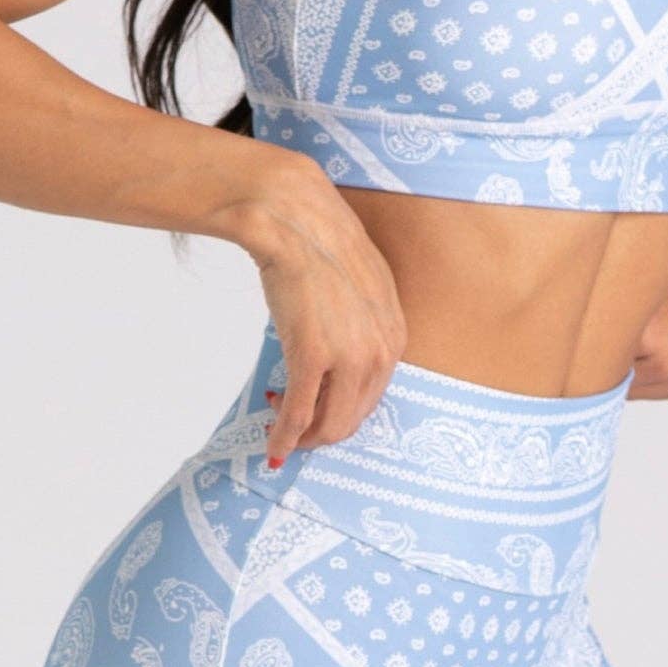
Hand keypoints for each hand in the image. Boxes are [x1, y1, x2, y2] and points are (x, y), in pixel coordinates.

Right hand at [236, 161, 409, 464]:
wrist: (296, 219)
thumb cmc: (320, 245)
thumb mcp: (362, 290)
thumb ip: (361, 326)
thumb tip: (340, 350)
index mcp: (395, 337)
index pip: (372, 397)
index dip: (341, 410)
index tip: (317, 409)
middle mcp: (380, 353)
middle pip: (353, 418)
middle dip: (321, 431)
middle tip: (293, 427)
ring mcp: (349, 358)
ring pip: (329, 426)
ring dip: (303, 439)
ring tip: (280, 432)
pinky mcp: (313, 358)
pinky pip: (298, 415)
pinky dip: (284, 438)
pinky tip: (272, 447)